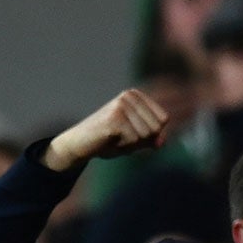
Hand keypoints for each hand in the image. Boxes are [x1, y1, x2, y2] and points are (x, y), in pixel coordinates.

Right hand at [42, 90, 169, 172]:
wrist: (78, 144)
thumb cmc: (107, 141)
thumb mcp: (134, 139)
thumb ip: (151, 138)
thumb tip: (162, 141)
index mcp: (136, 95)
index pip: (163, 119)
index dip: (150, 134)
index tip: (130, 133)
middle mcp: (129, 96)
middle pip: (156, 128)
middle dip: (141, 141)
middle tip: (121, 138)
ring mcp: (121, 105)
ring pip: (146, 135)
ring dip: (132, 144)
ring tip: (114, 139)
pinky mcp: (115, 118)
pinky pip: (133, 140)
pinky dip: (123, 147)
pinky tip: (109, 141)